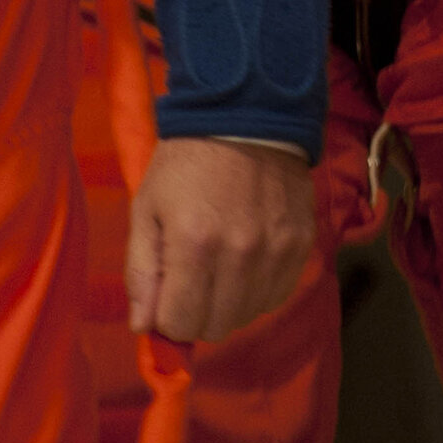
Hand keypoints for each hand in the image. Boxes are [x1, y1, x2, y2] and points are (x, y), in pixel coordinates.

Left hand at [125, 137, 314, 341]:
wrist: (246, 114)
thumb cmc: (186, 162)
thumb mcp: (146, 207)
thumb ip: (141, 272)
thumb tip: (142, 328)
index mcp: (193, 243)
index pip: (181, 324)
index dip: (167, 315)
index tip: (167, 291)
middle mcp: (239, 253)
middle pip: (216, 327)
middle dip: (197, 312)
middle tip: (192, 278)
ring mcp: (276, 250)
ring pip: (248, 315)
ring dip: (229, 302)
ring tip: (220, 265)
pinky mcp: (301, 243)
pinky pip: (278, 295)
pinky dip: (258, 289)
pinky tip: (247, 260)